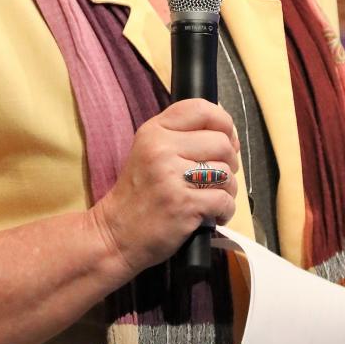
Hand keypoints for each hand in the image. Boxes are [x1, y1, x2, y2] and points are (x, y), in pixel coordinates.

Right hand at [91, 98, 239, 278]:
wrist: (115, 234)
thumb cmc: (139, 195)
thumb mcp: (149, 152)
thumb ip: (182, 137)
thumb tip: (228, 136)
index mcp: (154, 131)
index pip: (201, 108)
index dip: (223, 123)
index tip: (226, 140)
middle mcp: (161, 148)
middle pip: (221, 142)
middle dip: (229, 162)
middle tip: (217, 178)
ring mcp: (171, 176)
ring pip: (226, 172)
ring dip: (227, 190)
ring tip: (210, 198)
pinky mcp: (182, 204)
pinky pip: (224, 199)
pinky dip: (224, 211)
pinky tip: (211, 215)